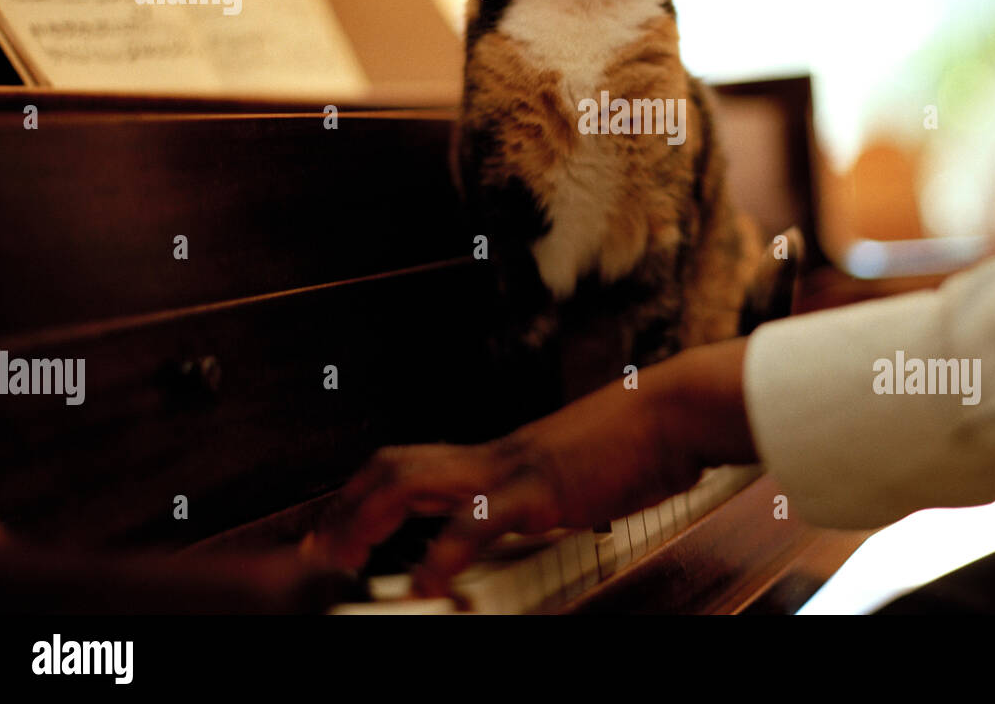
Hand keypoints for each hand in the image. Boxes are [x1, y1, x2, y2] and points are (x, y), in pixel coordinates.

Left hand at [302, 337, 756, 593]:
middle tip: (318, 551)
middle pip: (394, 464)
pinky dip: (444, 554)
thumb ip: (548, 490)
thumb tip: (541, 513)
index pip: (413, 462)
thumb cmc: (638, 439)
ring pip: (416, 480)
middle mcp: (495, 455)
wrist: (676, 410)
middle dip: (346, 507)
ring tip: (344, 560)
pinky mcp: (544, 488)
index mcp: (500, 454)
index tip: (337, 530)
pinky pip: (479, 519)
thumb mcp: (579, 468)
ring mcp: (514, 468)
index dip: (365, 494)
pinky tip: (428, 585)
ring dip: (369, 519)